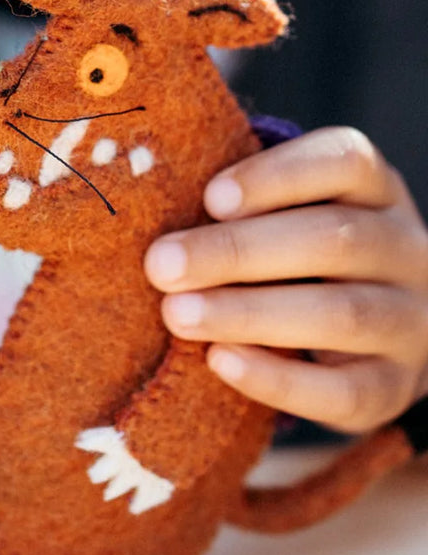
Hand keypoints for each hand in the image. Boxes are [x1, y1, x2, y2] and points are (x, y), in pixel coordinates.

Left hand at [145, 127, 427, 432]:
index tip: (211, 197)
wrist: (370, 333)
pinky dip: (277, 379)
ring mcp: (409, 321)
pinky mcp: (393, 386)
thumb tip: (153, 214)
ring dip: (248, 313)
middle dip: (237, 252)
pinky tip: (219, 362)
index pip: (345, 163)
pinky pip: (344, 391)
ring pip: (341, 315)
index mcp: (375, 189)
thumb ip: (234, 207)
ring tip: (176, 314)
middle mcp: (404, 249)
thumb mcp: (282, 213)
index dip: (278, 176)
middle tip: (161, 265)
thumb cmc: (295, 253)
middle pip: (333, 240)